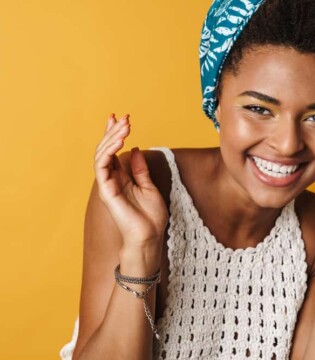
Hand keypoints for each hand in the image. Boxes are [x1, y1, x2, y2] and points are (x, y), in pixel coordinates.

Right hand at [93, 113, 168, 256]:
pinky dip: (109, 151)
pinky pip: (102, 166)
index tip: (121, 119)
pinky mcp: (106, 190)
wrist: (150, 236)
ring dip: (112, 138)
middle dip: (113, 132)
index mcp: (122, 178)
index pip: (115, 152)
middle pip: (106, 150)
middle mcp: (113, 179)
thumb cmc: (151, 216)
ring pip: (102, 155)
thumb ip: (139, 169)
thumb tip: (134, 149)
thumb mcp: (149, 186)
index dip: (116, 135)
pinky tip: (120, 140)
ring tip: (124, 125)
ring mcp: (108, 185)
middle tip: (123, 117)